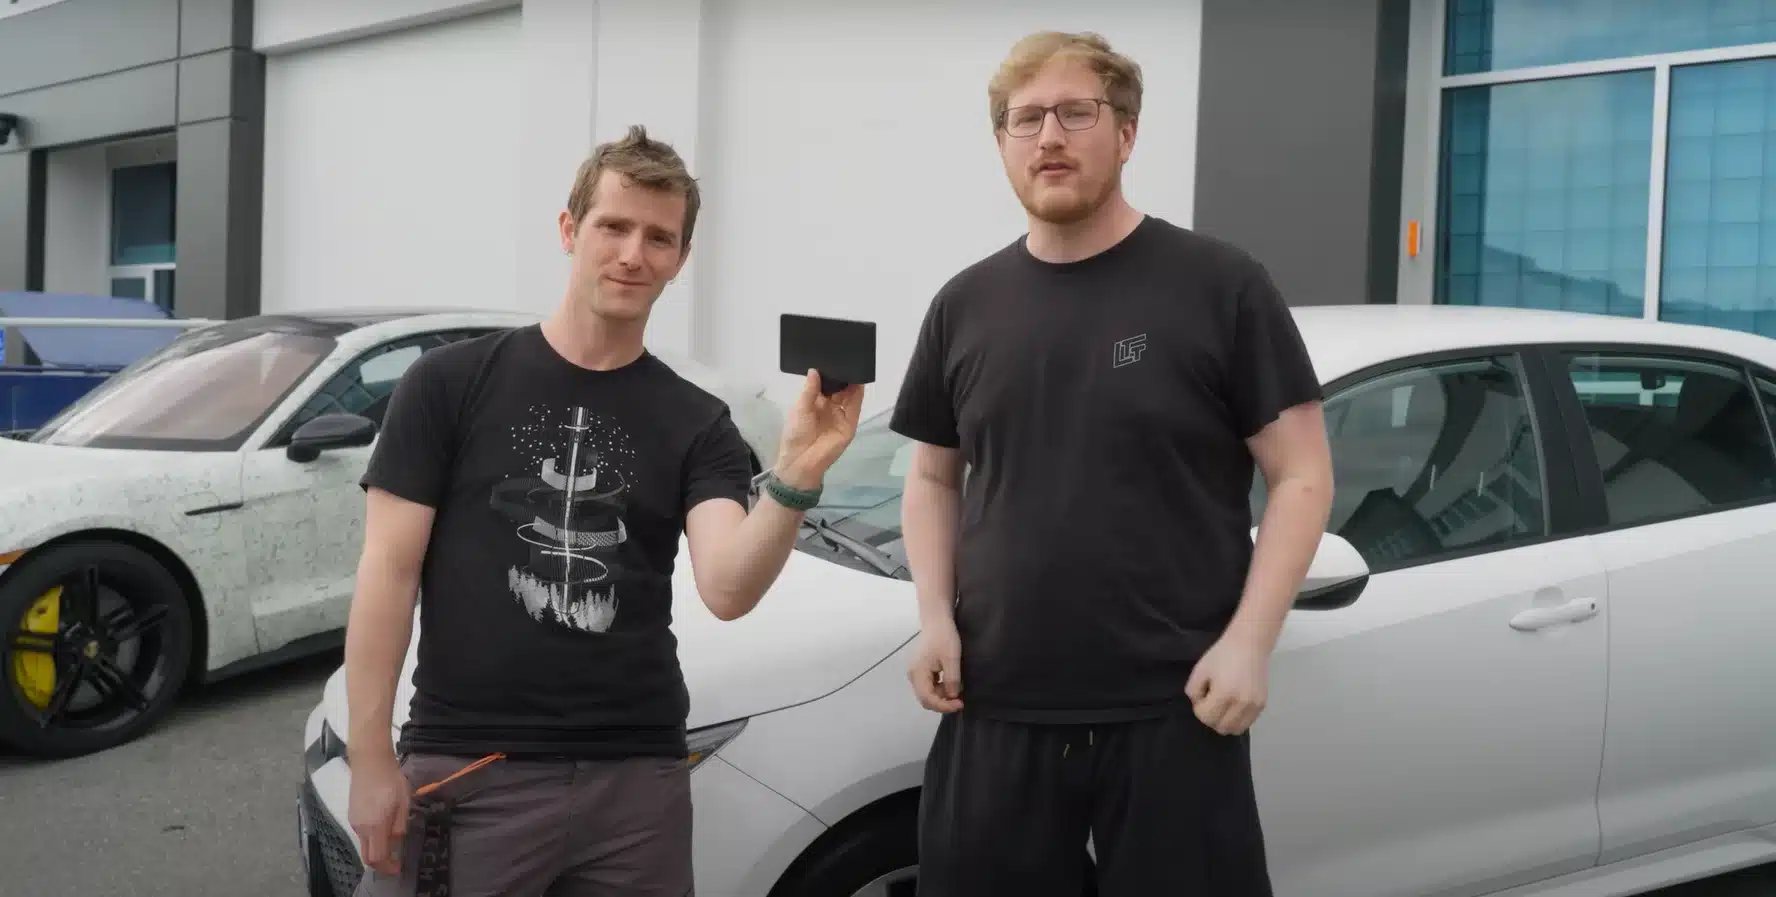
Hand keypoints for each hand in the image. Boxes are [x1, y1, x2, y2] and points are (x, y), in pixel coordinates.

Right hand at [348, 752, 410, 875]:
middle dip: (381, 863)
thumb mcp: (403, 803)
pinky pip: (362, 833)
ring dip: (377, 848)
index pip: (377, 857)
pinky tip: (383, 827)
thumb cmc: (391, 780)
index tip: (398, 868)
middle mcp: (360, 828)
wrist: (370, 761)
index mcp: (374, 826)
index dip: (387, 867)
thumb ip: (399, 826)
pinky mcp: (352, 814)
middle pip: (367, 855)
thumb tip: (396, 841)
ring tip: (393, 841)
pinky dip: (372, 838)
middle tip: (395, 860)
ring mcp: (354, 821)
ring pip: (364, 844)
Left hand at [774, 369, 864, 488]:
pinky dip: (858, 394)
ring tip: (853, 365)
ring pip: (849, 395)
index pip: (825, 385)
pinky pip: (855, 407)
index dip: (828, 373)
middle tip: (844, 357)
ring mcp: (840, 415)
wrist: (801, 460)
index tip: (830, 356)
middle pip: (839, 388)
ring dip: (851, 382)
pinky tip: (859, 381)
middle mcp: (830, 407)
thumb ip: (810, 390)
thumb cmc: (796, 433)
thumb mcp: (800, 408)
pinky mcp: (849, 424)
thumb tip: (814, 369)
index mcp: (815, 403)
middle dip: (841, 375)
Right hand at [907, 618, 963, 712]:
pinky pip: (928, 686)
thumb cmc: (944, 637)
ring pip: (926, 694)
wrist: (937, 620)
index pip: (928, 699)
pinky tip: (950, 684)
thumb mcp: (951, 659)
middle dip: (942, 704)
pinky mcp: (920, 669)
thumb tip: (952, 697)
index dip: (944, 706)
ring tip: (957, 692)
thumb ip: (951, 680)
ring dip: (941, 697)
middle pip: (925, 699)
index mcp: (918, 673)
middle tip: (959, 702)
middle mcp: (913, 675)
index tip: (960, 704)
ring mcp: (915, 672)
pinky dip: (939, 689)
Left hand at [1183, 630, 1273, 734]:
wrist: (1249, 644)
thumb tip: (1199, 704)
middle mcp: (1241, 704)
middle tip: (1211, 702)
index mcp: (1224, 694)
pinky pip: (1247, 723)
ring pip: (1235, 729)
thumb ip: (1193, 691)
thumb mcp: (1200, 669)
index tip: (1202, 696)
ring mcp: (1254, 706)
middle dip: (1211, 718)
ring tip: (1223, 706)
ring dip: (1225, 722)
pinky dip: (1237, 720)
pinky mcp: (1262, 704)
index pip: (1206, 717)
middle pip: (1221, 727)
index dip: (1199, 709)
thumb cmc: (1222, 654)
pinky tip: (1234, 706)